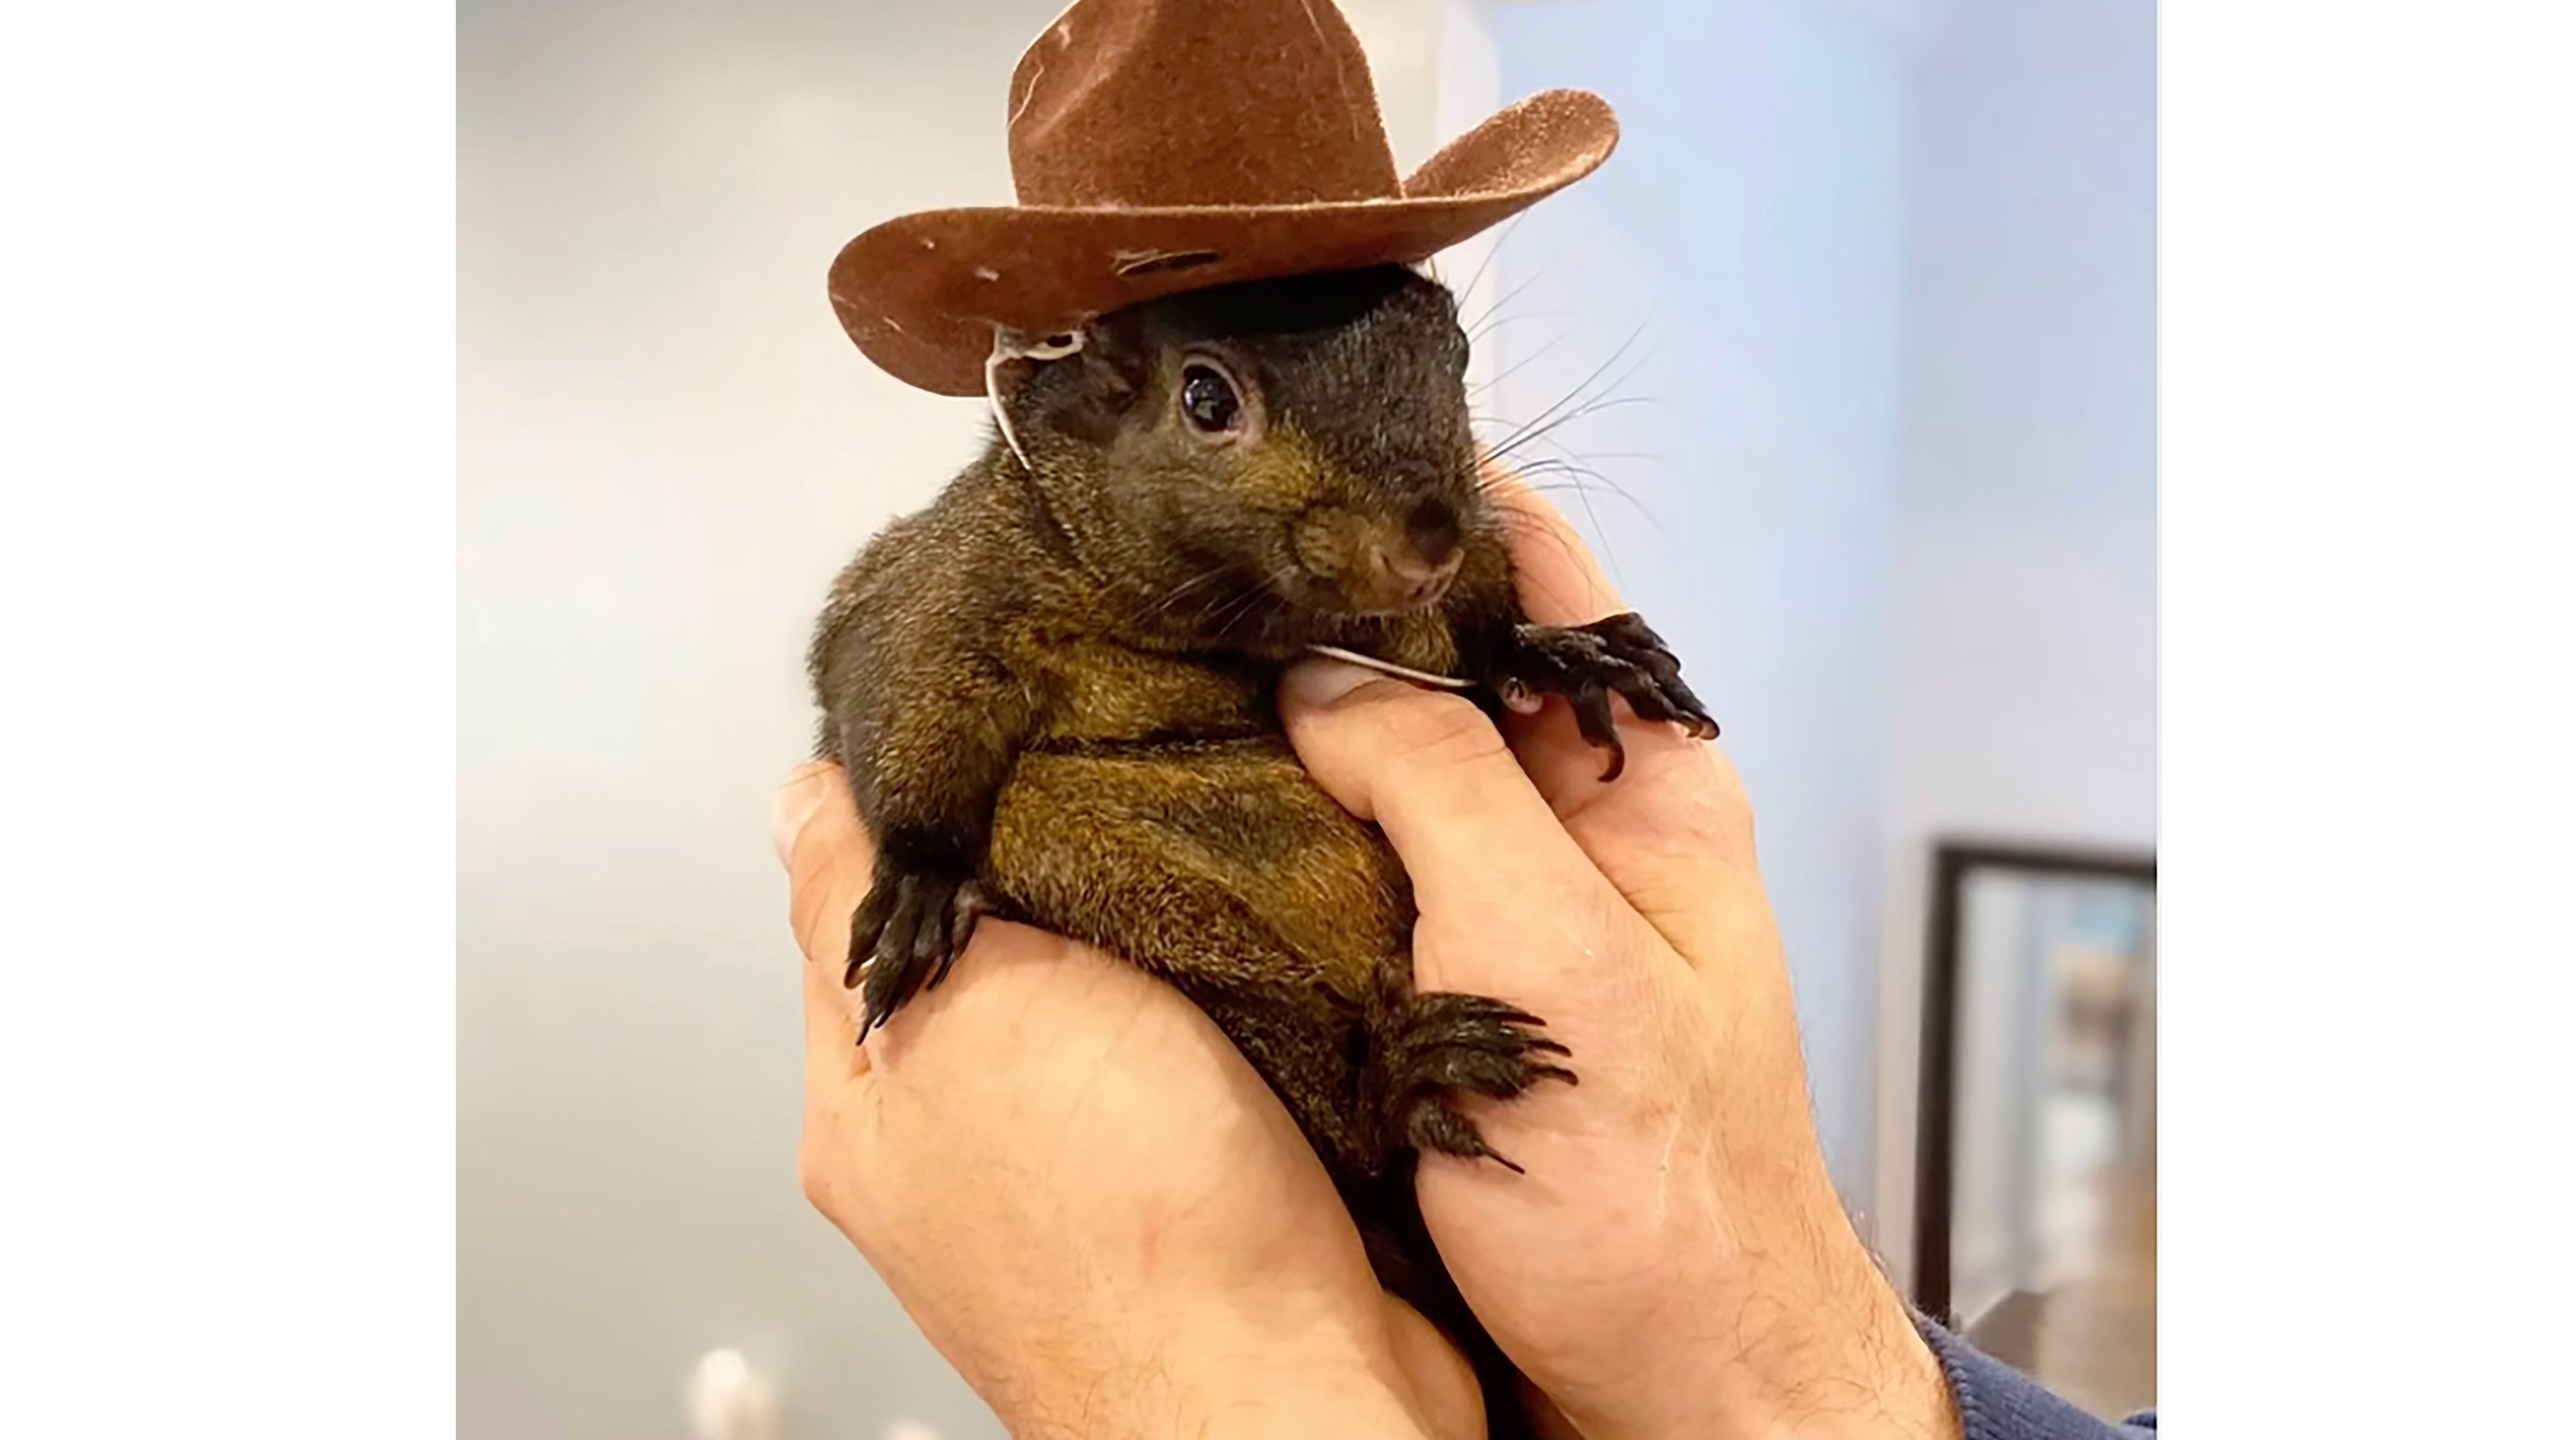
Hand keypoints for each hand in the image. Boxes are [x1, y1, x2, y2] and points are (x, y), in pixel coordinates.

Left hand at [774, 763, 1483, 1439]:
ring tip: (1207, 845)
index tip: (991, 712)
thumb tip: (800, 801)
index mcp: (870, 1109)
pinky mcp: (1200, 1187)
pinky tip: (1268, 951)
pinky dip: (1234, 998)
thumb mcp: (960, 1011)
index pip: (856, 904)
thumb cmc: (1121, 1233)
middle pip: (990, 946)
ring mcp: (1085, 1174)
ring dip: (1156, 926)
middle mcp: (964, 1148)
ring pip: (1106, 996)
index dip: (918, 800)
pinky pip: (1205, 1053)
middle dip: (1052, 857)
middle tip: (1122, 769)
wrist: (1287, 1390)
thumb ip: (865, 903)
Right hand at [1275, 487, 1958, 1439]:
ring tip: (1159, 666)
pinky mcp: (1445, 992)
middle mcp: (1575, 827)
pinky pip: (1352, 873)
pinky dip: (1277, 835)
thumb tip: (1323, 672)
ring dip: (1287, 724)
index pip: (1538, 571)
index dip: (1424, 494)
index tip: (1299, 449)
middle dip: (1320, 607)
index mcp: (1646, 783)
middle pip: (1442, 659)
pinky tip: (1193, 817)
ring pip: (1384, 765)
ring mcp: (1506, 910)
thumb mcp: (1554, 963)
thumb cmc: (1667, 1208)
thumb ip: (1445, 790)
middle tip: (1183, 566)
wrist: (1677, 1392)